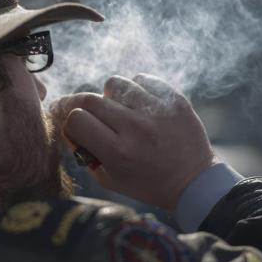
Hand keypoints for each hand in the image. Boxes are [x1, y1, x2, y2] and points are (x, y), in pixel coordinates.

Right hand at [51, 74, 216, 210]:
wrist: (193, 181)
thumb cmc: (145, 183)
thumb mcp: (108, 178)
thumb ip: (84, 150)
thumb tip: (69, 124)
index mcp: (118, 152)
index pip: (76, 119)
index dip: (69, 121)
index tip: (72, 125)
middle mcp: (136, 128)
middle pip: (90, 99)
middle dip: (81, 106)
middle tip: (85, 113)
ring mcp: (157, 111)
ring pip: (114, 83)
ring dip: (110, 97)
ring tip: (119, 111)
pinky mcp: (174, 99)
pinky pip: (141, 79)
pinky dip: (135, 90)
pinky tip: (140, 105)